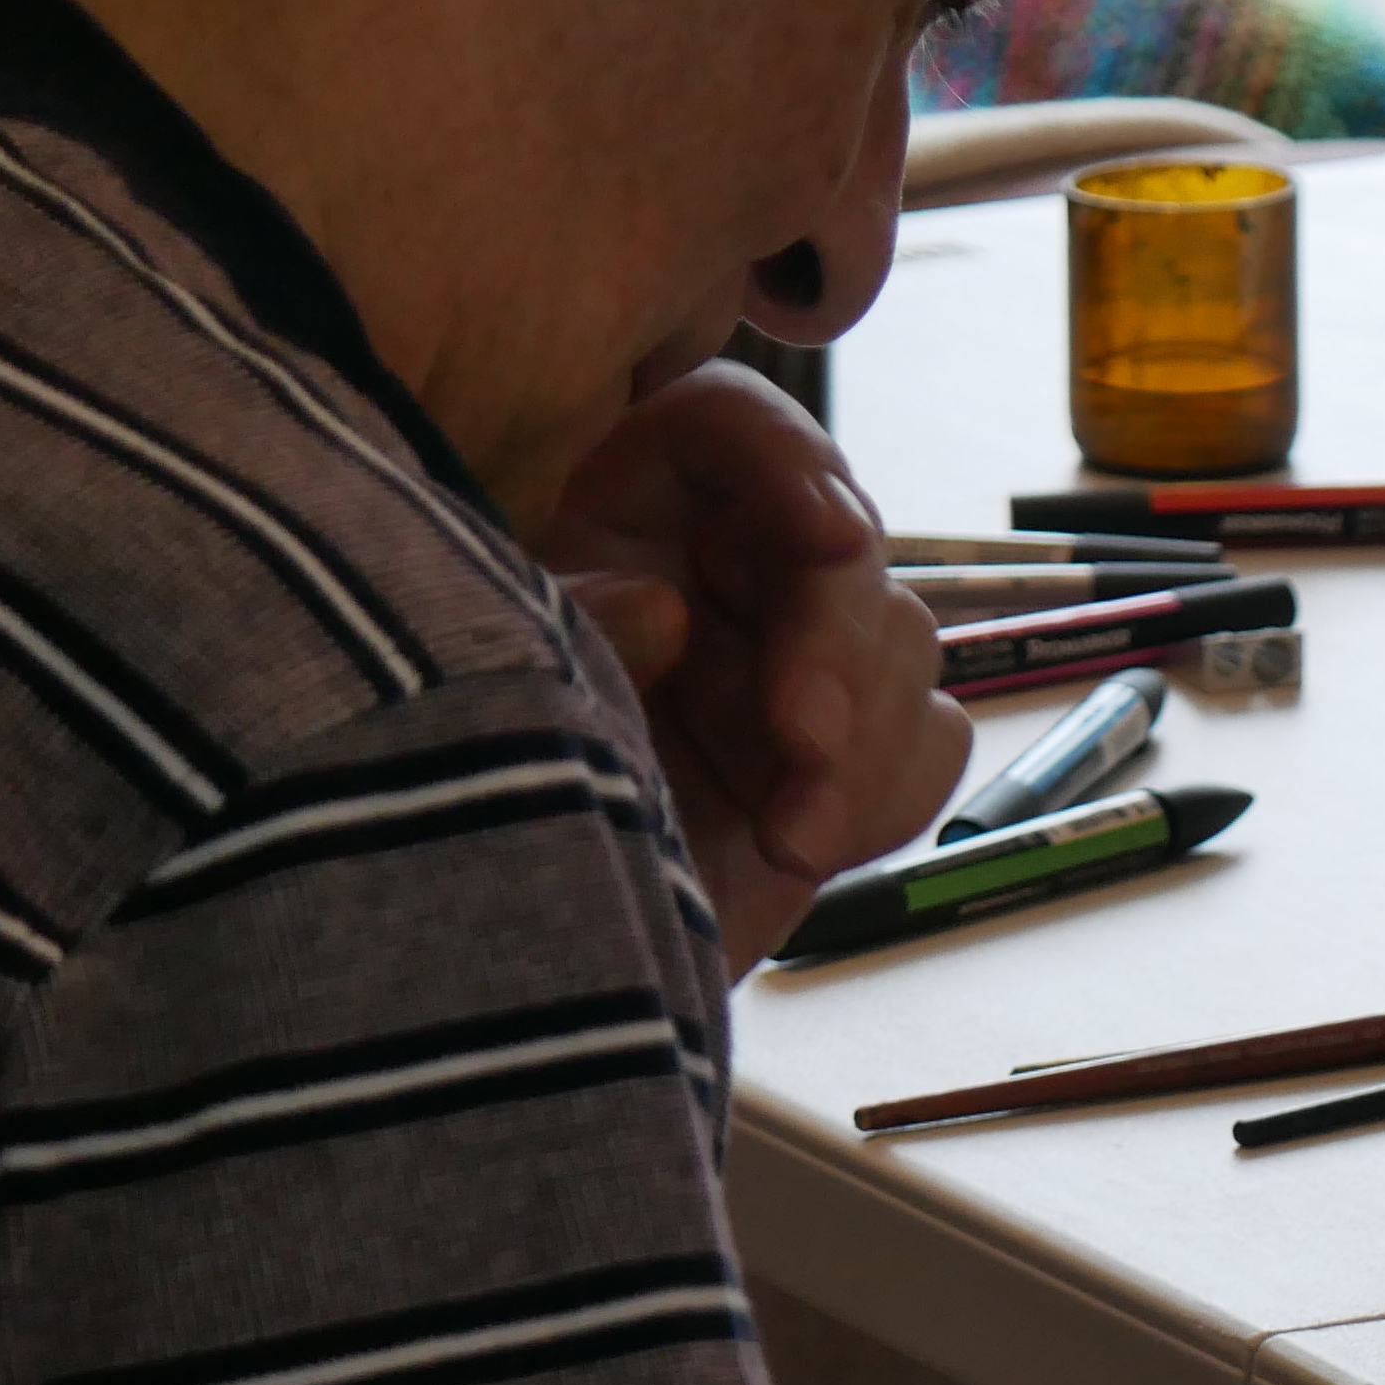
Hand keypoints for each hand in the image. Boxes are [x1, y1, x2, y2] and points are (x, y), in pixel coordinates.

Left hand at [539, 362, 968, 969]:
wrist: (488, 951)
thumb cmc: (459, 788)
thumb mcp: (487, 678)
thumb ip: (573, 622)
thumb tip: (669, 610)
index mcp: (629, 512)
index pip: (733, 433)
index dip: (791, 464)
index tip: (827, 532)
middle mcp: (722, 574)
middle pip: (839, 550)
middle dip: (837, 645)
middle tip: (803, 739)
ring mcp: (789, 670)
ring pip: (900, 648)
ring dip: (864, 742)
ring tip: (790, 835)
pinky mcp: (840, 765)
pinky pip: (925, 747)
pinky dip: (884, 797)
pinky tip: (804, 846)